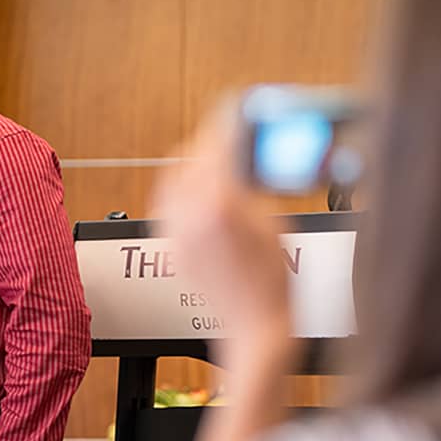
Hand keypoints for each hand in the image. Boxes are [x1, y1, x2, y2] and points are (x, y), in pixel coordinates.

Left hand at [152, 106, 295, 385]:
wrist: (254, 330)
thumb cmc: (272, 286)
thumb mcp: (273, 222)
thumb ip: (254, 183)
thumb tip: (246, 155)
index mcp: (218, 203)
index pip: (216, 143)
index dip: (227, 121)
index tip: (236, 110)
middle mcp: (188, 215)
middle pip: (187, 157)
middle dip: (206, 140)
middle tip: (227, 134)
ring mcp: (175, 232)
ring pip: (171, 178)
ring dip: (191, 162)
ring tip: (215, 161)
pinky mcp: (172, 247)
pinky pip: (167, 203)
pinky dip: (182, 188)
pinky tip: (203, 192)